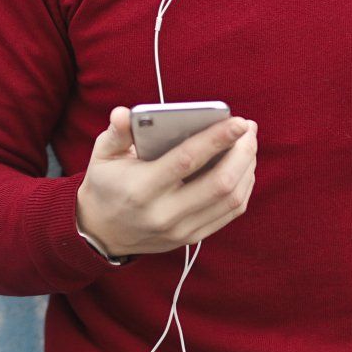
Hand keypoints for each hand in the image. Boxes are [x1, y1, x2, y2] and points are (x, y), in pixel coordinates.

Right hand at [75, 106, 257, 257]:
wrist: (102, 232)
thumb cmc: (107, 184)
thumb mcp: (103, 155)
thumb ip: (115, 133)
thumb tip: (123, 113)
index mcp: (141, 188)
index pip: (187, 160)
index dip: (217, 139)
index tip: (239, 121)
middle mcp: (164, 213)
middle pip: (219, 183)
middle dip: (242, 152)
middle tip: (249, 128)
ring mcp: (181, 229)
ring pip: (230, 199)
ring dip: (247, 168)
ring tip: (249, 143)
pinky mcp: (192, 237)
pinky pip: (230, 213)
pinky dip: (244, 187)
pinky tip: (244, 167)